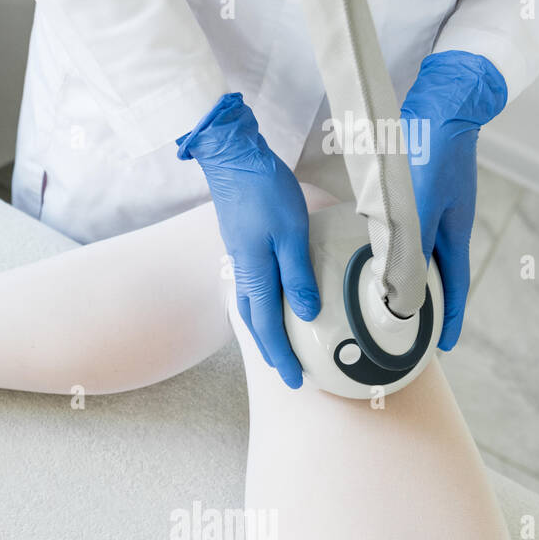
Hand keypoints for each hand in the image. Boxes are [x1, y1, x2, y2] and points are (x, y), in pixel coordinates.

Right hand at [178, 93, 319, 387]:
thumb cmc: (264, 191)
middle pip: (254, 322)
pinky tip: (269, 302)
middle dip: (271, 350)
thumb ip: (297, 274)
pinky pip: (250, 288)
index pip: (267, 326)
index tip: (295, 380)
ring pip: (249, 306)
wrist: (232, 159)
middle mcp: (243, 271)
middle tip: (287, 373)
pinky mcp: (241, 244)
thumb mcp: (291, 232)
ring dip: (263, 331)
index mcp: (255, 273)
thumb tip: (306, 313)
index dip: (281, 355)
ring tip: (277, 346)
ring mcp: (239, 258)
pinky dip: (259, 307)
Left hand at [400, 51, 507, 350]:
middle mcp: (443, 222)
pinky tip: (363, 244)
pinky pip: (399, 226)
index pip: (452, 287)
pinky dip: (385, 241)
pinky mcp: (412, 187)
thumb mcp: (416, 207)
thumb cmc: (432, 152)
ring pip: (412, 250)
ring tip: (373, 291)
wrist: (441, 100)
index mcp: (452, 233)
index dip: (448, 317)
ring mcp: (429, 204)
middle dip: (417, 300)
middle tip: (398, 325)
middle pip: (430, 271)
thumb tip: (397, 294)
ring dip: (396, 270)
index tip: (442, 346)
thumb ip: (406, 249)